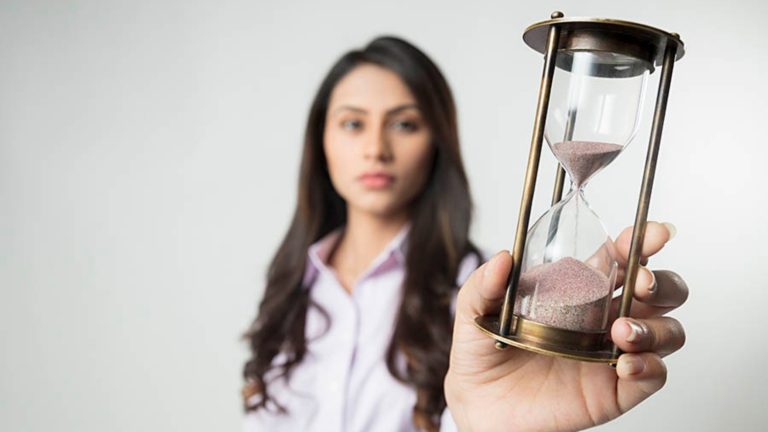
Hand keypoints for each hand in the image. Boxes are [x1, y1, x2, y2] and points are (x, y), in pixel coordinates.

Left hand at [444, 222, 687, 431]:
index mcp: (579, 289)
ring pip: (668, 330)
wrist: (481, 405)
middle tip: (640, 282)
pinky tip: (624, 364)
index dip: (642, 241)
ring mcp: (613, 352)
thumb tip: (503, 257)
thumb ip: (483, 285)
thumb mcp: (474, 313)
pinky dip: (649, 366)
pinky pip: (653, 375)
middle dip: (661, 280)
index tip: (650, 234)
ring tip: (621, 332)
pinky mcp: (616, 389)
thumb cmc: (484, 353)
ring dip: (655, 327)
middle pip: (660, 290)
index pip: (622, 257)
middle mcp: (605, 316)